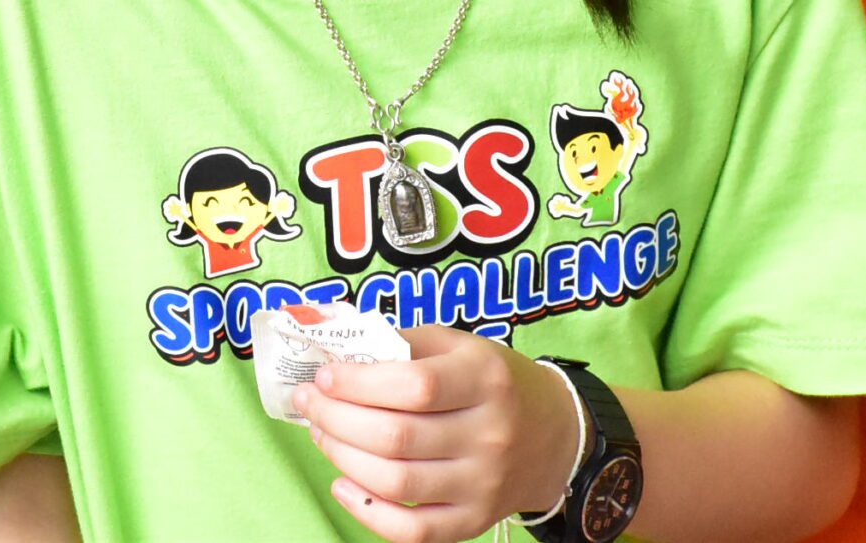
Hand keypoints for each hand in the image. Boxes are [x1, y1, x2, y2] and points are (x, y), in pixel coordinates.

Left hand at [295, 327, 583, 541]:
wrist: (554, 435)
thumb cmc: (490, 381)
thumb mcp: (458, 345)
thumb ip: (401, 342)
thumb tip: (333, 346)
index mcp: (484, 379)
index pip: (415, 385)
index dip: (359, 382)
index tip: (325, 377)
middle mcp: (489, 434)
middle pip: (397, 437)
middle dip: (337, 419)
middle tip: (310, 403)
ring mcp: (483, 484)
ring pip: (397, 483)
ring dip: (343, 458)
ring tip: (322, 434)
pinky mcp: (475, 520)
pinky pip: (414, 531)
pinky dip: (369, 512)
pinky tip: (344, 483)